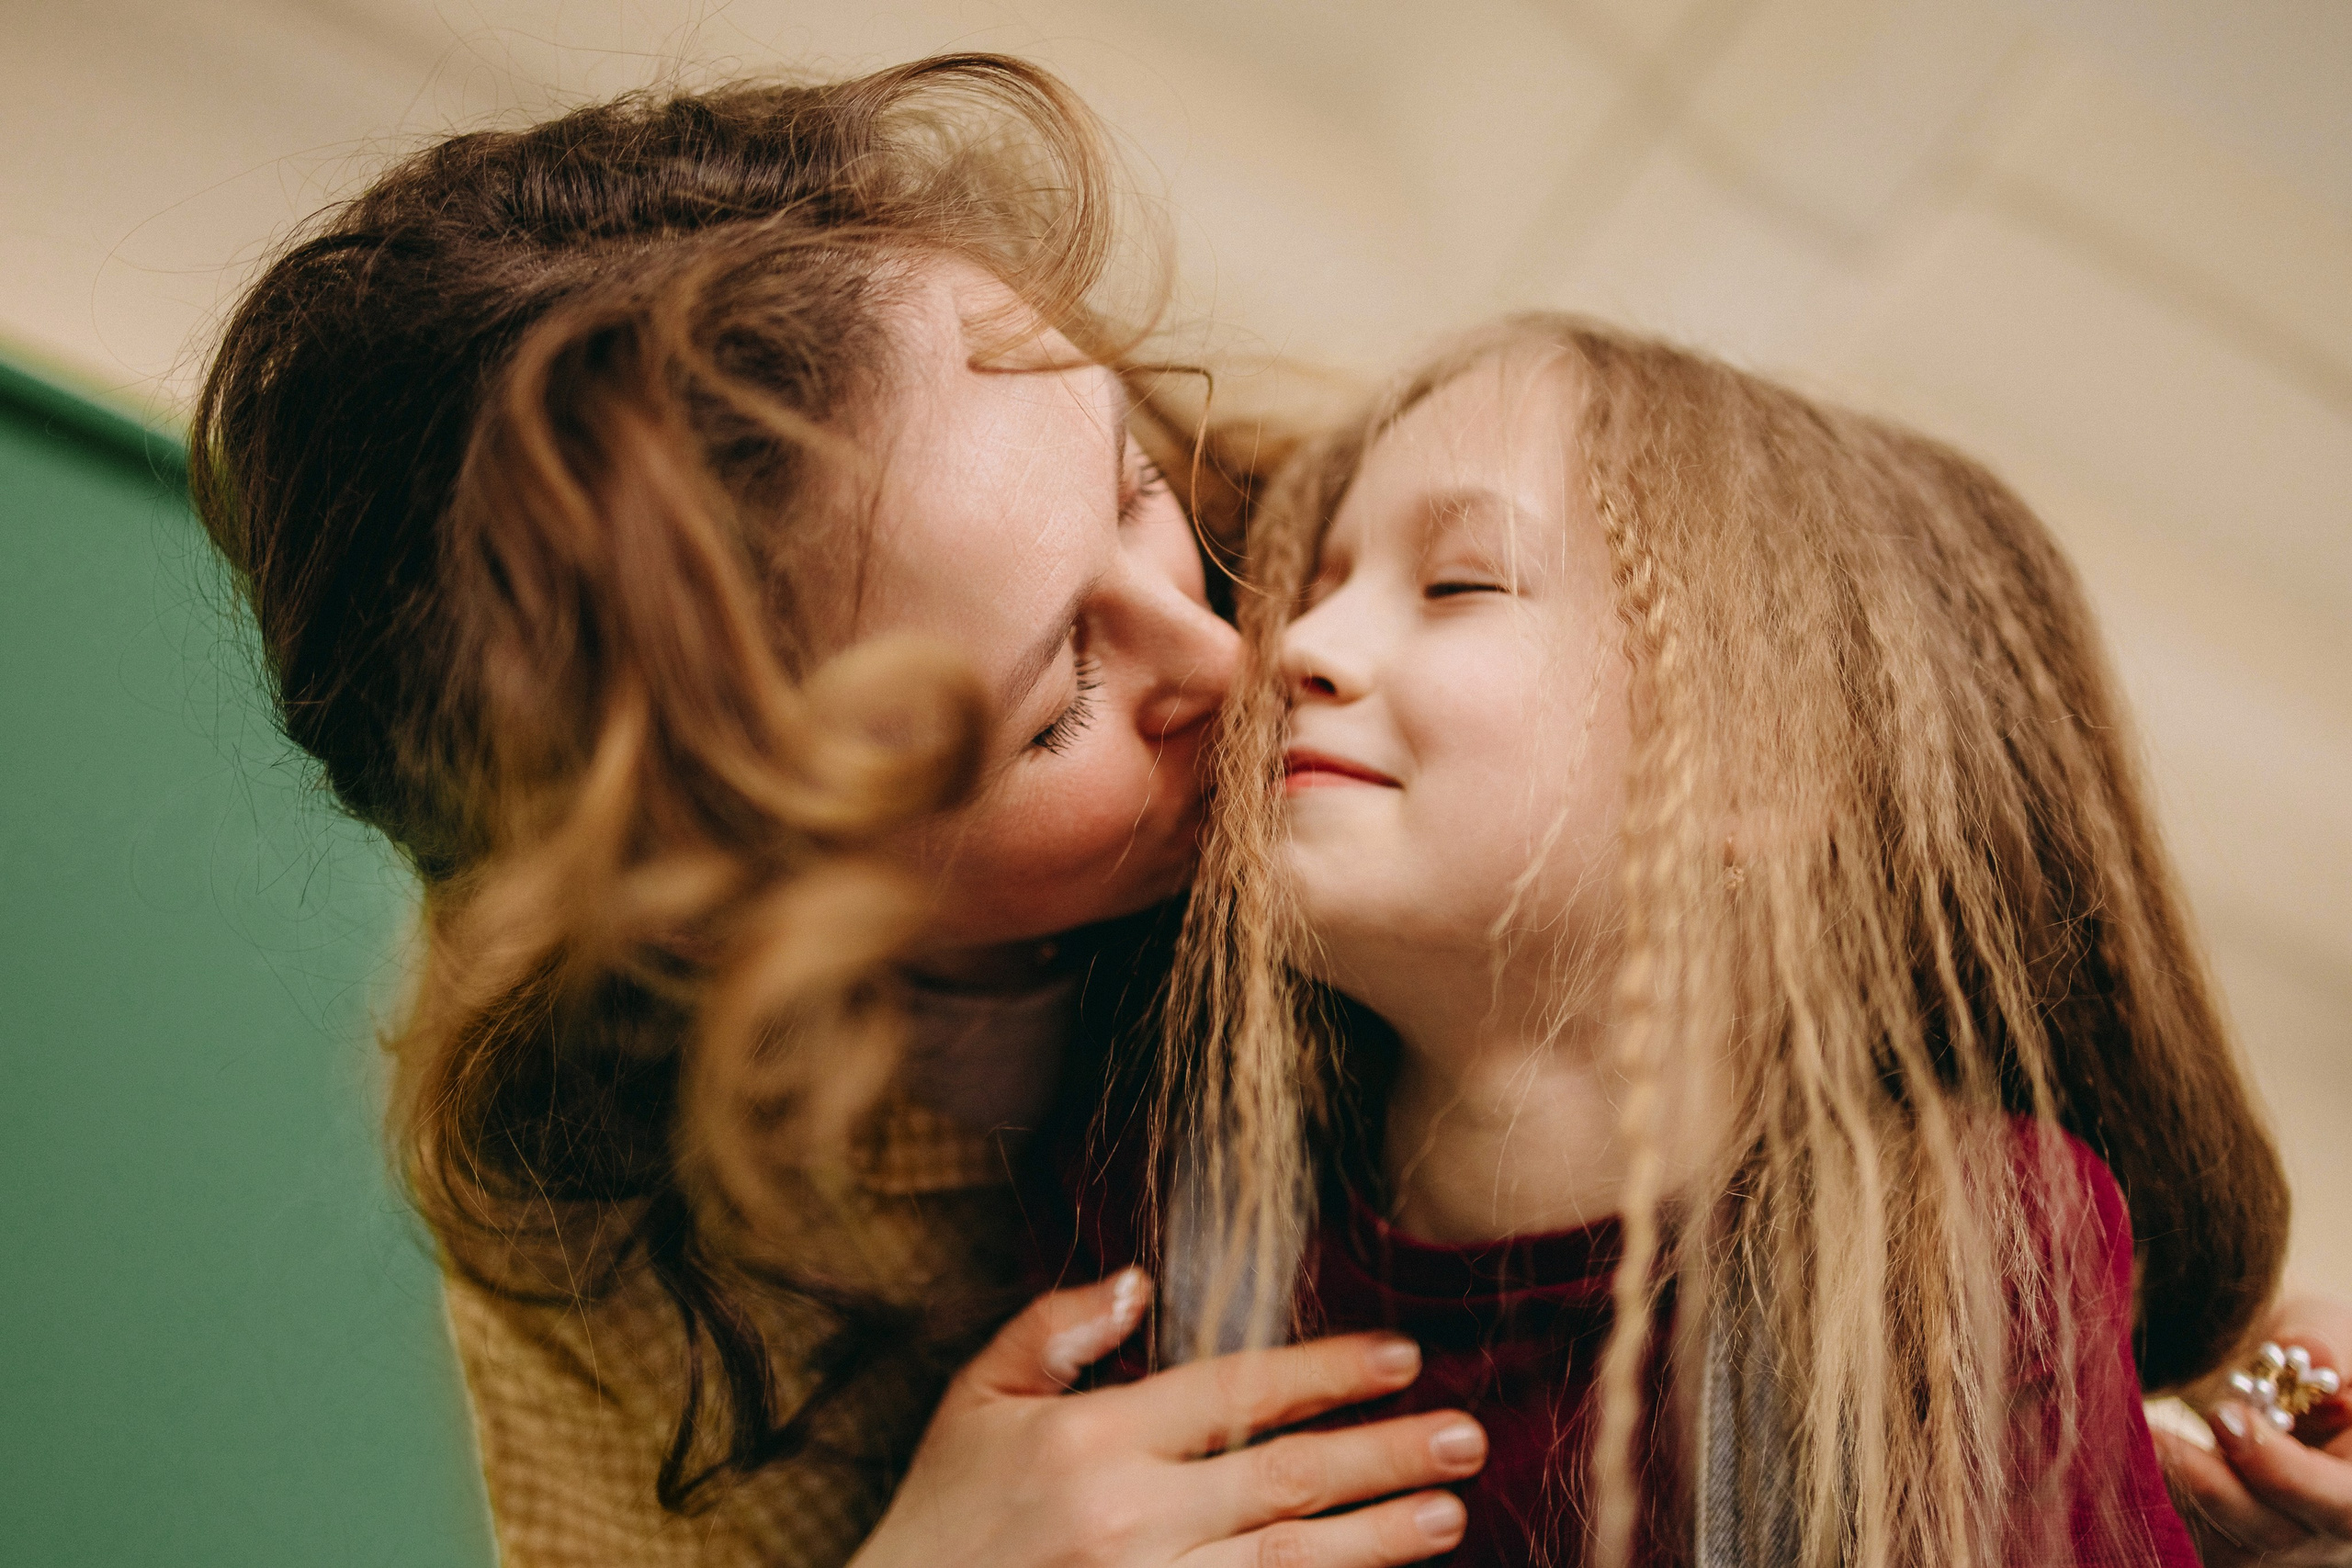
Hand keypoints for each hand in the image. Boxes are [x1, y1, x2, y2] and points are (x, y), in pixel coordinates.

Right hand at [851, 1269, 1485, 1567]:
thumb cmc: (940, 1516)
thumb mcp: (974, 1401)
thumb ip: (1053, 1331)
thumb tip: (1136, 1280)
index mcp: (1090, 1440)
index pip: (1234, 1391)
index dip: (1325, 1372)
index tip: (1400, 1356)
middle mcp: (1128, 1519)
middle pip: (1285, 1478)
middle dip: (1385, 1454)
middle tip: (1466, 1435)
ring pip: (1288, 1563)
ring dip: (1378, 1540)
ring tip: (1449, 1514)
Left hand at [2156, 1291, 2351, 1565]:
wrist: (2273, 1380)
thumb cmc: (2307, 1353)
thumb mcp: (2324, 1332)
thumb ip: (2323, 1347)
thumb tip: (2310, 1350)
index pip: (2342, 1501)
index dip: (2281, 1469)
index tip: (2224, 1416)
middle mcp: (2330, 1528)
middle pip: (2275, 1532)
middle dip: (2211, 1485)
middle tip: (2155, 1436)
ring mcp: (2281, 1543)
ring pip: (2228, 1546)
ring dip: (2174, 1495)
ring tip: (2131, 1443)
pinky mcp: (2233, 1544)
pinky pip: (2195, 1541)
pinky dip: (2159, 1504)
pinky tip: (2123, 1462)